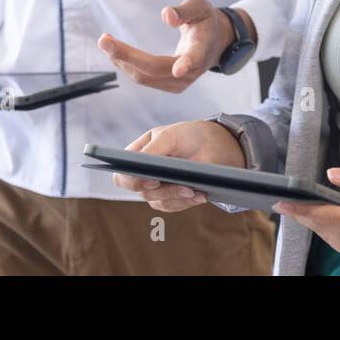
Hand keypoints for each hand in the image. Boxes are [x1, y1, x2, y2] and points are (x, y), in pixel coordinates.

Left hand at [96, 0, 255, 92]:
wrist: (215, 43)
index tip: (179, 69)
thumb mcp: (200, 7)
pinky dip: (127, 66)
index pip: (195, 57)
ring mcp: (180, 82)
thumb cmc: (205, 21)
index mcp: (202, 48)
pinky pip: (144, 79)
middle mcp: (191, 71)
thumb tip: (167, 16)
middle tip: (104, 40)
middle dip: (127, 56)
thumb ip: (185, 10)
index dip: (187, 63)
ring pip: (145, 77)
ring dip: (122, 60)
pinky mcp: (170, 86)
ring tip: (106, 42)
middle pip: (155, 69)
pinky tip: (115, 54)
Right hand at [112, 120, 247, 211]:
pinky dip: (187, 201)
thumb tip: (143, 166)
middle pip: (140, 191)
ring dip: (178, 197)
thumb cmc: (192, 134)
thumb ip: (154, 149)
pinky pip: (173, 205)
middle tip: (183, 188)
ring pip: (157, 201)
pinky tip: (202, 195)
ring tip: (196, 190)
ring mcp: (156, 187)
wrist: (218, 146)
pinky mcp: (170, 198)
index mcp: (139, 152)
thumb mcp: (173, 135)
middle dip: (162, 191)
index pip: (122, 172)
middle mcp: (144, 172)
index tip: (152, 180)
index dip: (132, 180)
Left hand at [273, 168, 339, 269]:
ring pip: (330, 240)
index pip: (330, 216)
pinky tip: (321, 222)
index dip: (304, 210)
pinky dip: (329, 234)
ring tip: (298, 210)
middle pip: (325, 229)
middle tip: (284, 203)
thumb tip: (329, 174)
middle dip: (304, 216)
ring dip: (315, 225)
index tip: (284, 203)